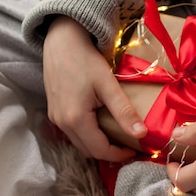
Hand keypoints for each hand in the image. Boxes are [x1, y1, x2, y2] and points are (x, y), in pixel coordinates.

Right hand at [43, 16, 146, 160]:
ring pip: (79, 143)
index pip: (99, 150)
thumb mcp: (108, 84)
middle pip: (88, 150)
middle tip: (129, 145)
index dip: (119, 155)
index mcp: (75, 119)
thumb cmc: (85, 59)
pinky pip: (72, 132)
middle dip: (109, 152)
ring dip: (97, 144)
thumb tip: (141, 134)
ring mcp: (55, 118)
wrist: (61, 40)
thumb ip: (123, 111)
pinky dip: (88, 135)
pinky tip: (101, 124)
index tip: (136, 149)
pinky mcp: (54, 111)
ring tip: (117, 136)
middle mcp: (61, 123)